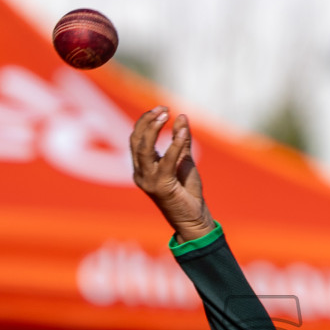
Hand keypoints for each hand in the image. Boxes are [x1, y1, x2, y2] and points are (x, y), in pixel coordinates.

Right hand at [130, 106, 214, 242]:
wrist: (193, 220)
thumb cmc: (187, 193)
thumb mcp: (184, 161)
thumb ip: (182, 140)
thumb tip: (181, 117)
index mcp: (142, 168)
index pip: (136, 139)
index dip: (145, 121)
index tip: (161, 109)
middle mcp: (141, 174)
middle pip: (135, 140)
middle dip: (147, 121)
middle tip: (163, 109)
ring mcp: (148, 181)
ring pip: (143, 149)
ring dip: (153, 129)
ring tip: (167, 114)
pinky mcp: (161, 187)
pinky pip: (165, 161)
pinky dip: (174, 145)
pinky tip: (183, 133)